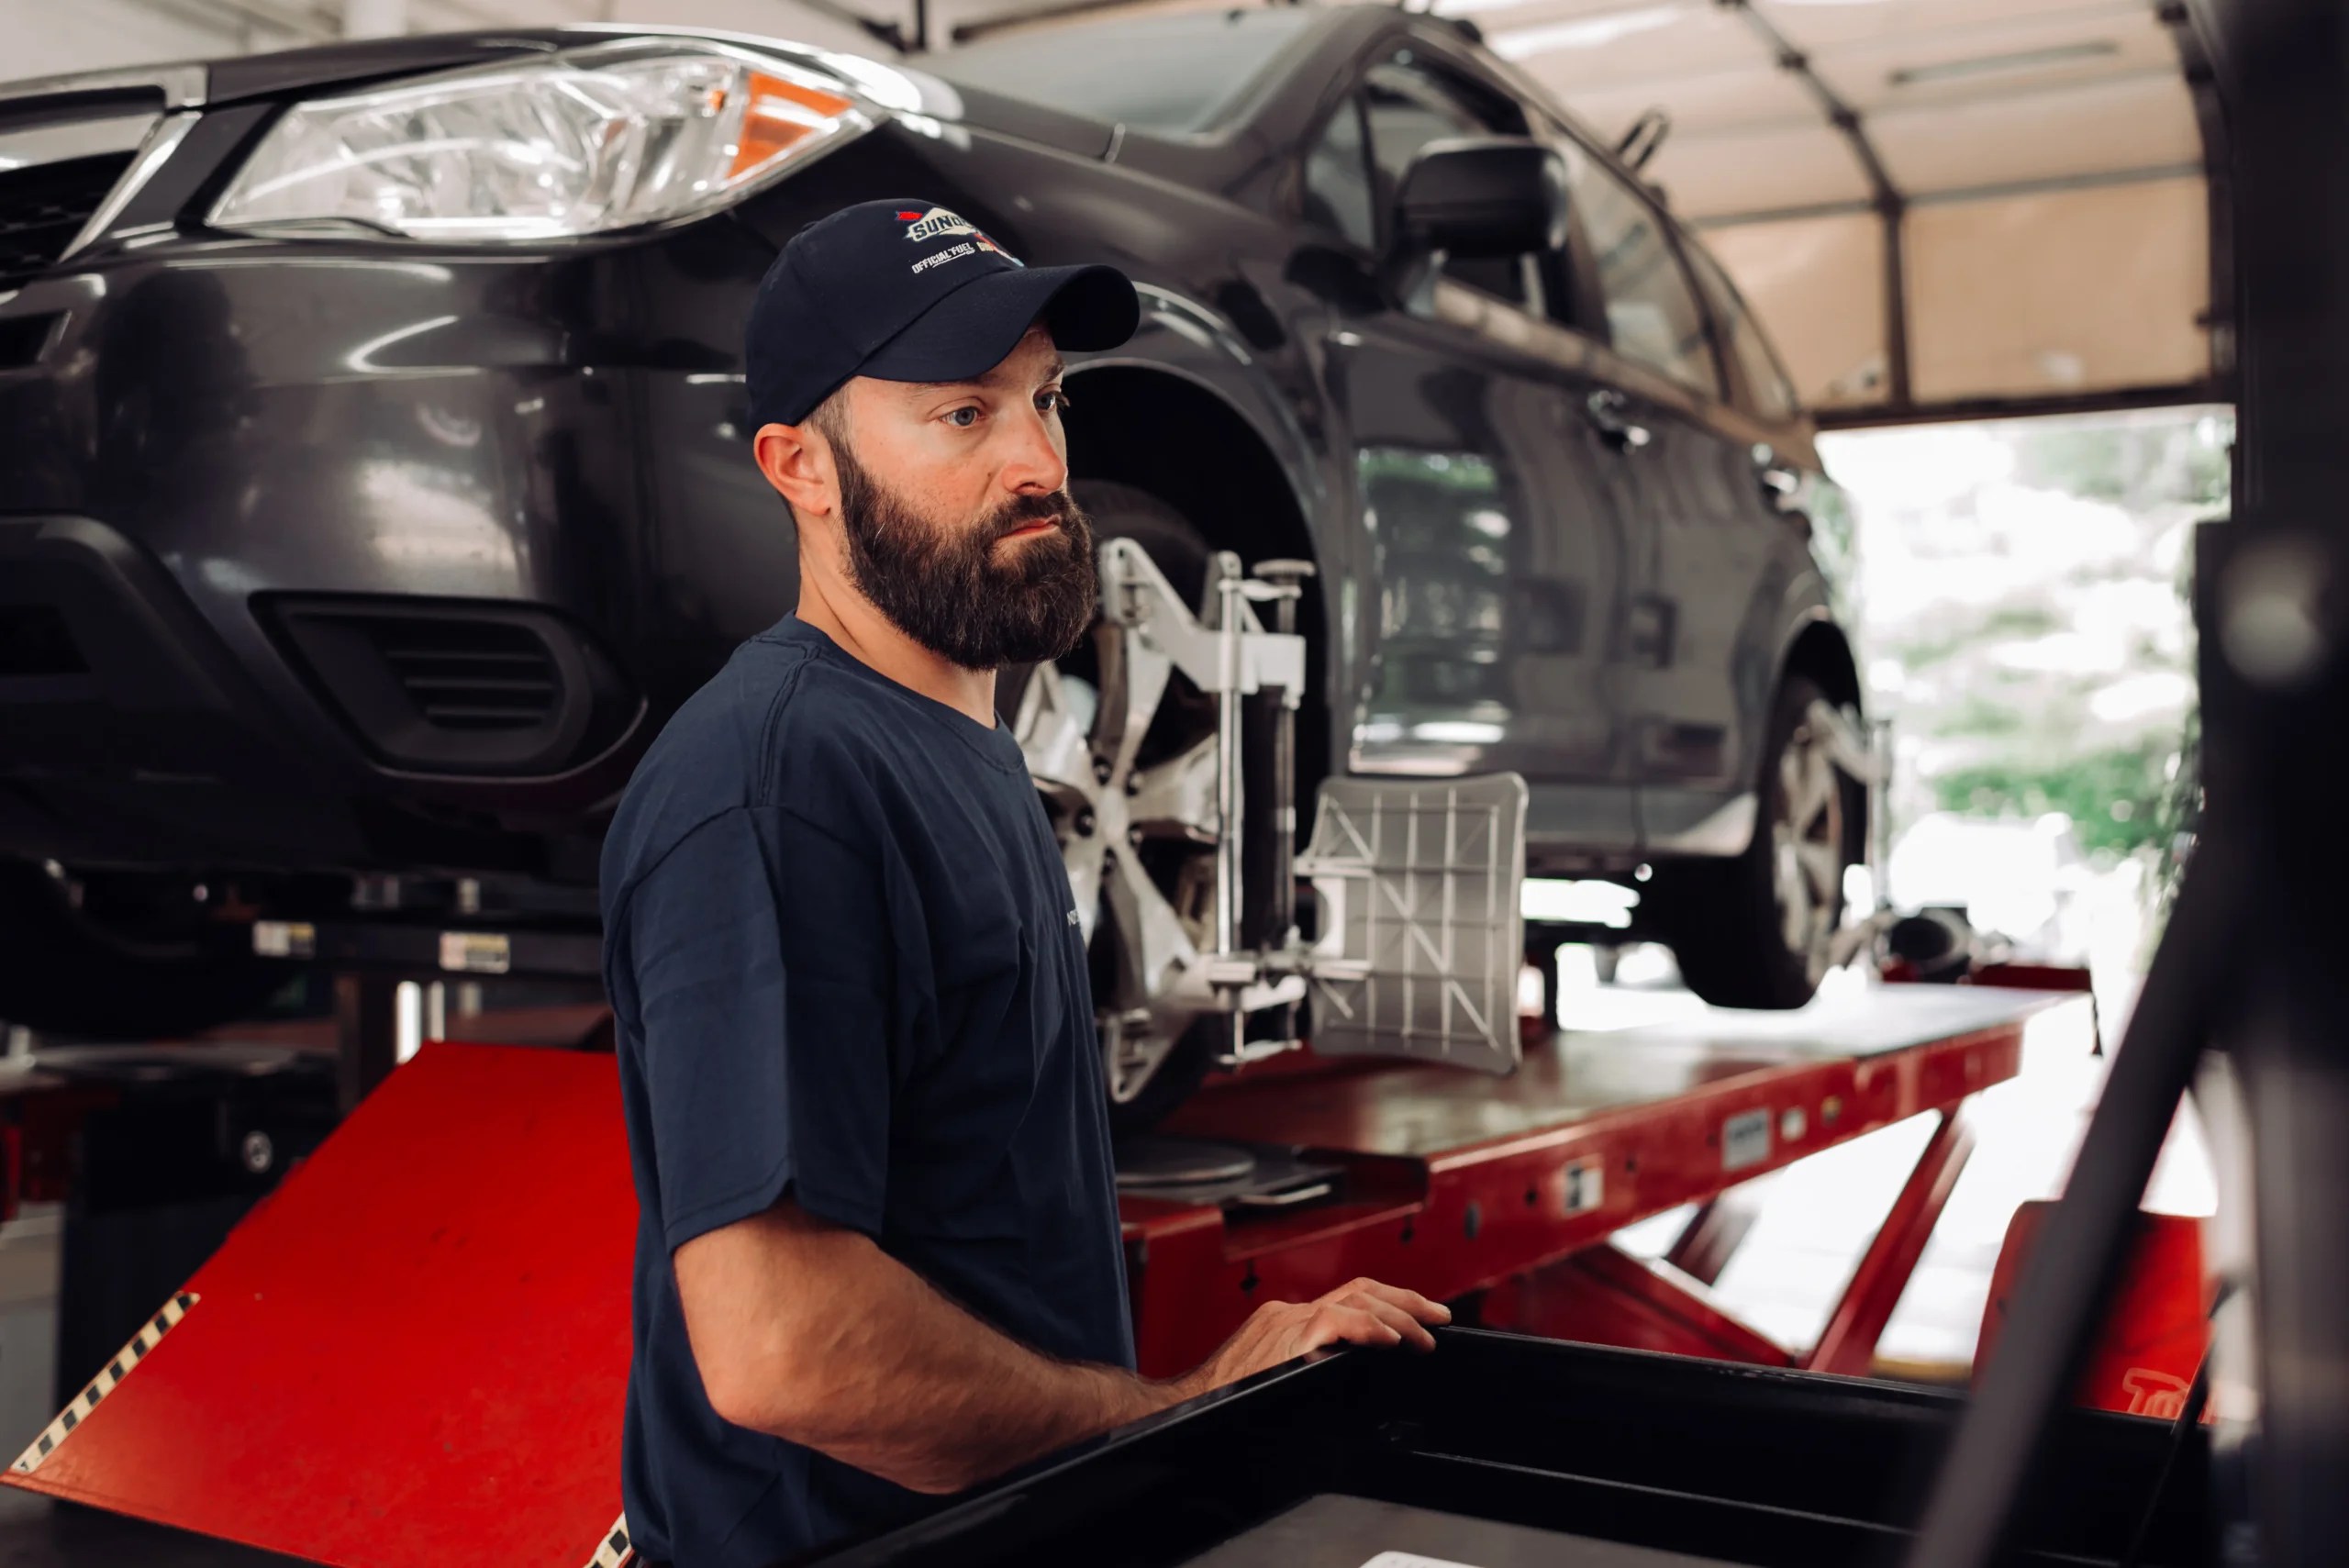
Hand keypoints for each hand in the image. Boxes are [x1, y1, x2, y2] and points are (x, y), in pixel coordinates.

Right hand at [1173, 1277, 1450, 1399]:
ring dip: (1401, 1315)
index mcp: (1286, 1322)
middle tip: (1441, 1316)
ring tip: (1428, 1334)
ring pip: (1358, 1300)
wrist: (1185, 1409)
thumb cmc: (1224, 1405)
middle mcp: (1289, 1313)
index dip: (1388, 1305)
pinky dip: (1371, 1328)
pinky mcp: (1288, 1337)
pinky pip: (1340, 1321)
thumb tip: (1345, 1381)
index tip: (1418, 1319)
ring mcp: (1288, 1321)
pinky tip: (1395, 1340)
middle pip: (1361, 1289)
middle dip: (1407, 1300)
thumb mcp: (1273, 1380)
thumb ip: (1305, 1370)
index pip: (1348, 1299)